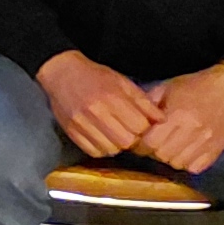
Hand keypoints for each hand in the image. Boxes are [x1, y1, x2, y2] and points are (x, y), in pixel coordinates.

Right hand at [35, 50, 160, 161]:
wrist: (61, 73)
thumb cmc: (95, 76)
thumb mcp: (122, 82)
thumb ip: (143, 102)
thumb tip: (162, 119)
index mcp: (112, 97)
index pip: (139, 126)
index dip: (145, 127)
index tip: (141, 123)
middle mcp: (95, 111)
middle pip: (126, 141)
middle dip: (132, 138)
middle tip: (129, 130)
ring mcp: (81, 123)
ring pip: (111, 149)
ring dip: (117, 145)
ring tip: (115, 134)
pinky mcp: (71, 131)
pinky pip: (93, 151)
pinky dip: (102, 148)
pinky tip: (103, 138)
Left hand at [135, 64, 223, 174]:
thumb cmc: (194, 86)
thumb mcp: (166, 89)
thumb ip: (148, 106)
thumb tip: (133, 122)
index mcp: (177, 115)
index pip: (151, 143)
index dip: (141, 145)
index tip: (139, 142)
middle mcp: (192, 131)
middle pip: (163, 155)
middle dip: (154, 152)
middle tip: (154, 145)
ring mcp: (206, 142)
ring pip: (179, 163)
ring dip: (170, 158)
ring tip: (169, 149)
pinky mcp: (217, 149)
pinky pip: (197, 168)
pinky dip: (187, 163)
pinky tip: (184, 153)